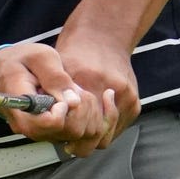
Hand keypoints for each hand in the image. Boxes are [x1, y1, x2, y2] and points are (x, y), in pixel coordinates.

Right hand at [0, 41, 117, 153]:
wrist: (0, 71)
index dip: (66, 108)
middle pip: (72, 131)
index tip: (62, 91)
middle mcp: (32, 128)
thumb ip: (55, 77)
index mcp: (23, 110)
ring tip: (76, 91)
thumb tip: (74, 101)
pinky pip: (82, 136)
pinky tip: (85, 98)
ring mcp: (43, 133)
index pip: (52, 123)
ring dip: (89, 112)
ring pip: (81, 136)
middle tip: (74, 88)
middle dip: (83, 108)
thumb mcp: (38, 57)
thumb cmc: (19, 60)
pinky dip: (92, 118)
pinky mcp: (53, 133)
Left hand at [53, 22, 139, 154]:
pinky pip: (116, 130)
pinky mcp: (134, 104)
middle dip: (79, 141)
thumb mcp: (56, 69)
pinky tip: (89, 123)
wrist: (104, 37)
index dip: (67, 134)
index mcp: (91, 81)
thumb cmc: (75, 53)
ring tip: (75, 131)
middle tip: (65, 140)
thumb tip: (45, 120)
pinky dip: (102, 130)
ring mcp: (127, 99)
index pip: (81, 124)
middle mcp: (113, 90)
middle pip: (95, 136)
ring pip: (106, 137)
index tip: (58, 135)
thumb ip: (52, 94)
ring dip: (91, 138)